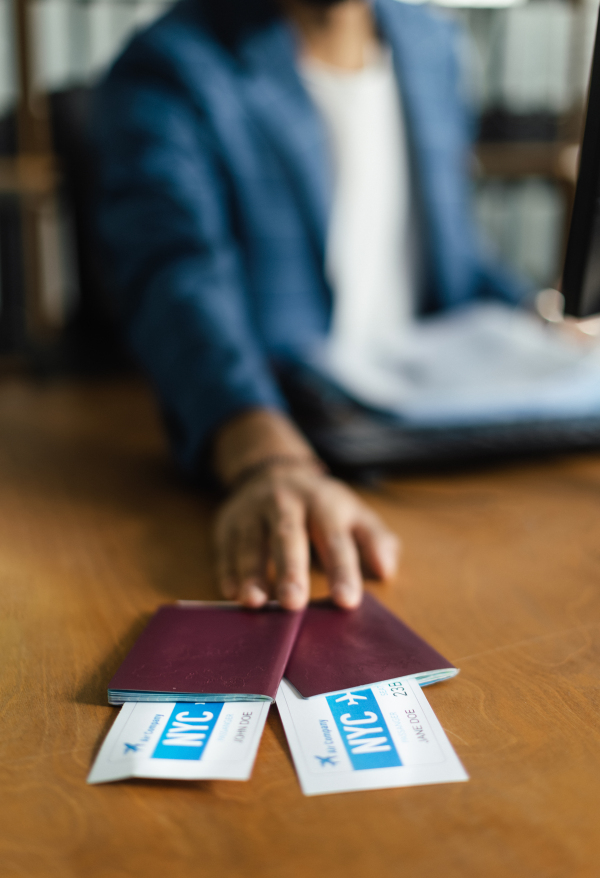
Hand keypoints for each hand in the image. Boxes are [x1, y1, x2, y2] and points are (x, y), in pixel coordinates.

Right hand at [214, 461, 398, 610]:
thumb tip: (386, 568)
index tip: (347, 601)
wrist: (273, 470)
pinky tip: (231, 593)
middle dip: (290, 569)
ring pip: (251, 541)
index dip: (342, 570)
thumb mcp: (354, 514)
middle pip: (288, 535)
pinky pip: (226, 547)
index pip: (335, 539)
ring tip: (254, 602)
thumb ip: (374, 540)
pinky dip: (227, 570)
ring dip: (251, 572)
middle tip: (293, 603)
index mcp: (324, 504)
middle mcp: (286, 504)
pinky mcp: (228, 524)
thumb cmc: (322, 506)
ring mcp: (254, 512)